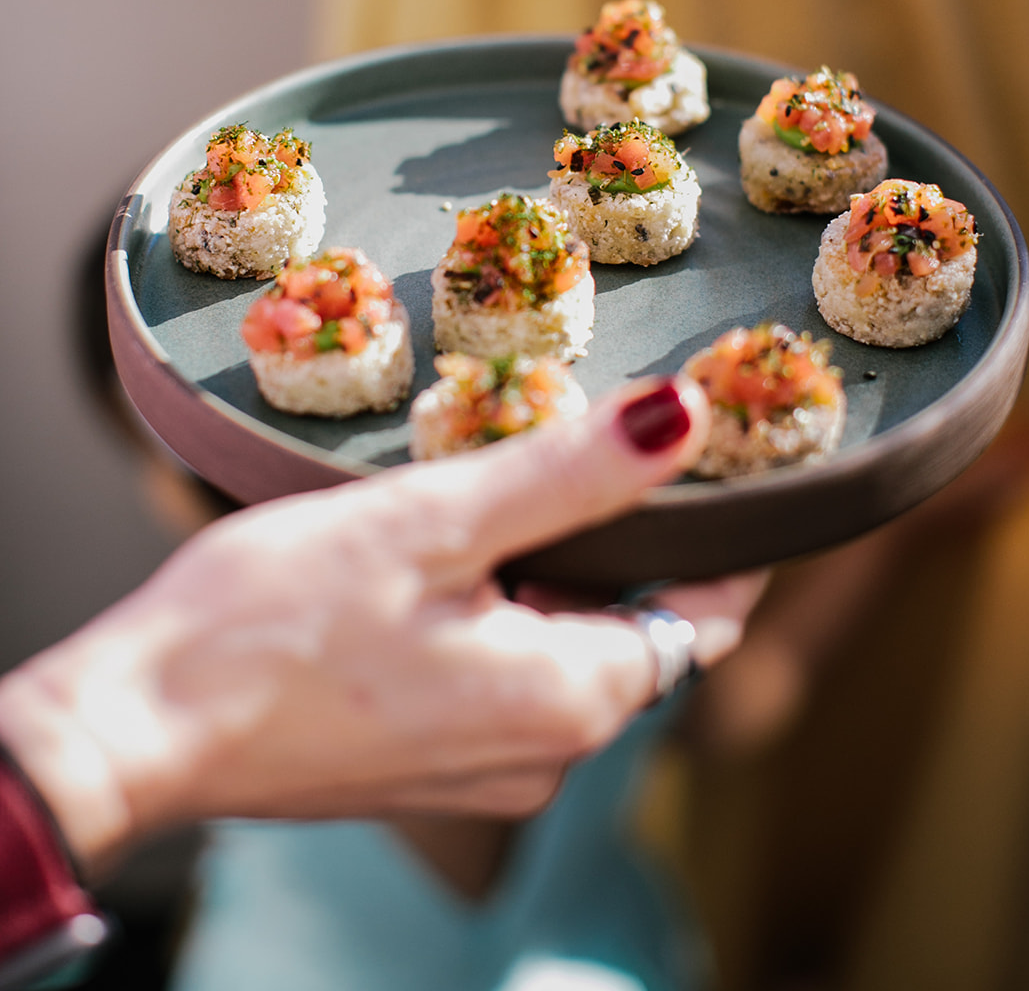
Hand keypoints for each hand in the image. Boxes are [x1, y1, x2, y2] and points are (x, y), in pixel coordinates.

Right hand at [0, 377, 763, 876]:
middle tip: (611, 440)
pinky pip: (507, 678)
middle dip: (636, 541)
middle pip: (638, 631)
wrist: (139, 729)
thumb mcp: (435, 521)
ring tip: (529, 479)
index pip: (705, 615)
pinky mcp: (427, 764)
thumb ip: (569, 474)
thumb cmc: (273, 628)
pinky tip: (458, 553)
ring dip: (563, 572)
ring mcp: (482, 771)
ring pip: (567, 651)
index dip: (725, 534)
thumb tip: (681, 419)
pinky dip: (508, 611)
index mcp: (571, 701)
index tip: (726, 459)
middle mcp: (543, 757)